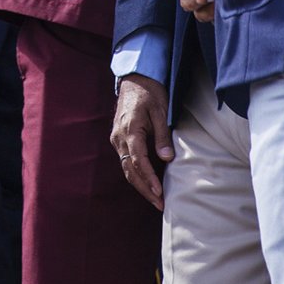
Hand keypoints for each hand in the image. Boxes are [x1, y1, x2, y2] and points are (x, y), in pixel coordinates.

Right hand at [111, 74, 172, 210]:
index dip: (148, 178)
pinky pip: (126, 161)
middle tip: (160, 205)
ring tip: (155, 199)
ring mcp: (117, 138)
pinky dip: (136, 175)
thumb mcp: (160, 111)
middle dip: (144, 189)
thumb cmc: (149, 93)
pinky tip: (147, 184)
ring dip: (140, 185)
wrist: (134, 79)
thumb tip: (167, 158)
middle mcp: (119, 137)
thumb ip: (162, 135)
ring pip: (126, 168)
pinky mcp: (119, 139)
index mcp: (130, 129)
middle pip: (130, 169)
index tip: (159, 192)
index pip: (138, 160)